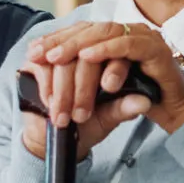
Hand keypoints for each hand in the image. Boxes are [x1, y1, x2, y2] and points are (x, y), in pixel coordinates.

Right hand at [18, 57, 148, 160]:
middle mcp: (87, 47)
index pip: (117, 51)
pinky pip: (43, 63)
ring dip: (63, 91)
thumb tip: (144, 102)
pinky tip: (49, 102)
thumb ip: (123, 108)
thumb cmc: (87, 124)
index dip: (114, 67)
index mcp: (111, 55)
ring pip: (64, 59)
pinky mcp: (38, 57)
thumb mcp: (108, 118)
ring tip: (62, 117)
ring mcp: (61, 49)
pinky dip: (47, 84)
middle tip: (79, 116)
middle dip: (82, 87)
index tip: (110, 87)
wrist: (55, 135)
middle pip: (87, 54)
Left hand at [34, 21, 183, 133]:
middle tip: (39, 55)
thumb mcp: (100, 92)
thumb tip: (42, 71)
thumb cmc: (138, 100)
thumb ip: (79, 80)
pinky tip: (87, 57)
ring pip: (104, 33)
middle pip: (88, 29)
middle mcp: (127, 31)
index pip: (80, 32)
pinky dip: (106, 49)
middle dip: (60, 43)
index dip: (55, 40)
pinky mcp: (156, 48)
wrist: (175, 114)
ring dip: (77, 45)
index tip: (32, 53)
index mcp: (114, 38)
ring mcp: (143, 36)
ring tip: (56, 57)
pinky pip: (127, 44)